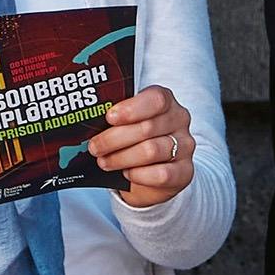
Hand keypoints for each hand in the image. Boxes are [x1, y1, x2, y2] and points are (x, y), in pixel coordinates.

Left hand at [90, 88, 196, 208]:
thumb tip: (89, 120)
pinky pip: (161, 174)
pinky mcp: (185, 171)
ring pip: (151, 151)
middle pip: (147, 128)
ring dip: (121, 158)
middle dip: (114, 139)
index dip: (131, 108)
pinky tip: (127, 173)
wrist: (156, 172)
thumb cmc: (137, 141)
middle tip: (95, 147)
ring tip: (104, 162)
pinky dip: (139, 175)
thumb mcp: (129, 123)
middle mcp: (180, 120)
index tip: (109, 117)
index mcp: (166, 101)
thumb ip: (117, 118)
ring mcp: (185, 146)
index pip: (156, 99)